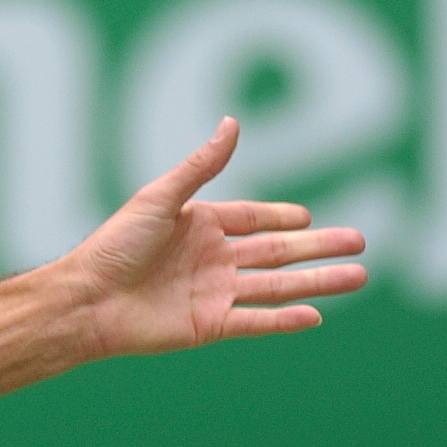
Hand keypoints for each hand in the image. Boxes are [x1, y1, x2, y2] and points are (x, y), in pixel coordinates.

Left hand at [66, 117, 367, 356]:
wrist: (85, 300)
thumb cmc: (114, 246)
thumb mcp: (160, 198)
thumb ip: (201, 166)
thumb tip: (232, 121)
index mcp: (200, 226)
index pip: (254, 219)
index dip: (284, 217)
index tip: (311, 217)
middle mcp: (211, 259)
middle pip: (278, 252)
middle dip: (320, 247)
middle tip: (361, 242)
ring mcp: (212, 293)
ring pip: (277, 286)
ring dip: (318, 282)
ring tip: (359, 276)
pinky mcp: (208, 325)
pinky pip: (254, 321)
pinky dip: (284, 320)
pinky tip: (316, 316)